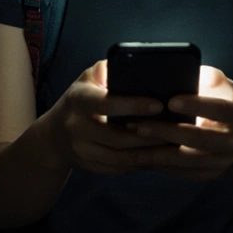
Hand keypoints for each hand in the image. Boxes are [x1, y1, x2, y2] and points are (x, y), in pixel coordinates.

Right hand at [45, 60, 173, 175]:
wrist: (54, 134)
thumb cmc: (82, 98)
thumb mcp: (89, 78)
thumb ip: (109, 69)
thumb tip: (137, 64)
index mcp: (78, 99)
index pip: (106, 103)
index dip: (133, 105)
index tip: (159, 105)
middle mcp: (75, 127)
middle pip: (117, 137)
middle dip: (149, 135)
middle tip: (177, 130)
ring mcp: (81, 150)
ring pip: (121, 157)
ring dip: (149, 153)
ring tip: (173, 145)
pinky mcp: (89, 166)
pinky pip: (119, 168)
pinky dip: (140, 164)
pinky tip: (158, 156)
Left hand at [126, 65, 232, 181]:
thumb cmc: (231, 109)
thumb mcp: (229, 90)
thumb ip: (211, 78)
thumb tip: (192, 70)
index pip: (217, 109)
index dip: (195, 105)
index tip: (170, 101)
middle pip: (197, 138)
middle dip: (165, 131)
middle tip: (136, 124)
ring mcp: (222, 162)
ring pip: (186, 160)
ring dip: (157, 151)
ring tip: (134, 140)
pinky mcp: (210, 176)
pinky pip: (183, 172)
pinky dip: (161, 164)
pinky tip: (142, 155)